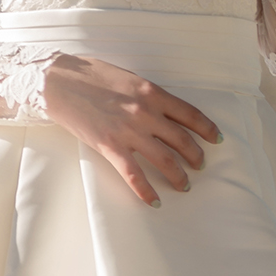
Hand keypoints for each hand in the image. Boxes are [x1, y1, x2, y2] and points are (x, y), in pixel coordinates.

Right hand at [41, 54, 221, 206]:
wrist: (58, 81)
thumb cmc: (89, 75)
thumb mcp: (127, 78)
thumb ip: (146, 94)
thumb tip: (162, 110)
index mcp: (151, 92)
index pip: (190, 114)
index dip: (207, 129)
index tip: (216, 139)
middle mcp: (145, 112)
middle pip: (182, 140)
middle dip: (195, 156)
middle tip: (200, 165)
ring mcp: (129, 131)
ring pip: (165, 160)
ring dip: (179, 176)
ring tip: (184, 184)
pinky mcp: (110, 147)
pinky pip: (134, 175)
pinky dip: (146, 191)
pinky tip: (154, 201)